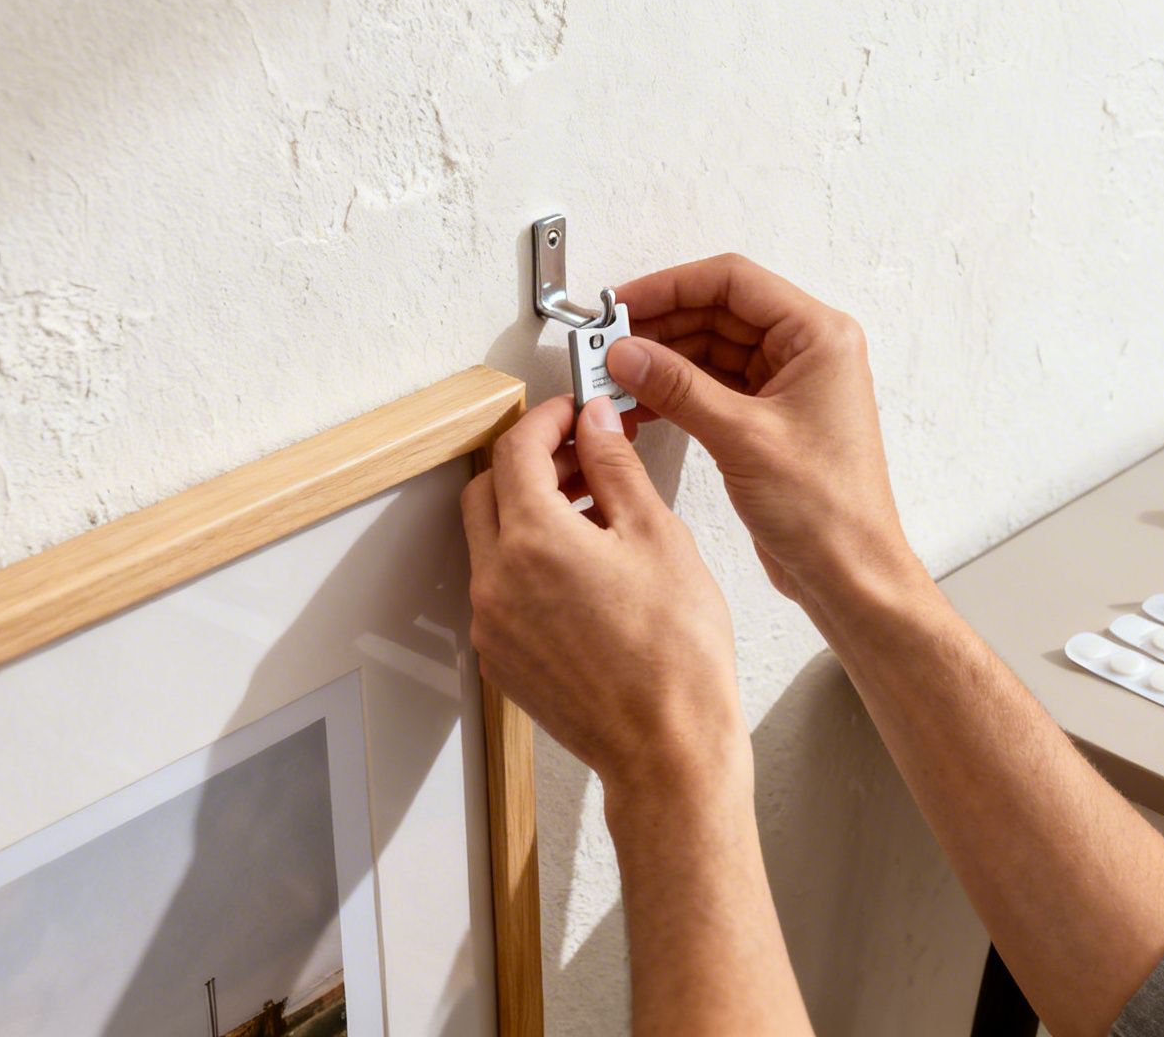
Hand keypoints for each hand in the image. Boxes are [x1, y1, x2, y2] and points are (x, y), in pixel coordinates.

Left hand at [463, 394, 744, 796]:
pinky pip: (501, 589)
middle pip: (488, 491)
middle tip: (584, 455)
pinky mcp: (503, 658)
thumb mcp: (657, 537)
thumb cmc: (675, 656)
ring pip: (492, 542)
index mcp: (532, 540)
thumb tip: (596, 425)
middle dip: (530, 463)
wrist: (668, 750)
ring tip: (595, 510)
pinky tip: (585, 565)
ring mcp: (492, 625)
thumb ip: (616, 469)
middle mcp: (496, 581)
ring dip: (529, 512)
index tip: (575, 412)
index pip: (516, 450)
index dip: (548, 420)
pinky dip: (530, 561)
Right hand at [609, 255, 923, 618]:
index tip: (624, 303)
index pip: (734, 282)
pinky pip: (714, 387)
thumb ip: (678, 388)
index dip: (672, 286)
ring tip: (614, 375)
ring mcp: (787, 386)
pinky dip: (676, 391)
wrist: (848, 572)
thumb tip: (628, 352)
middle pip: (719, 312)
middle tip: (608, 343)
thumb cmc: (827, 509)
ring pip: (712, 350)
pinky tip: (639, 403)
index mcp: (818, 337)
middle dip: (661, 326)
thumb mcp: (742, 437)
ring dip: (663, 361)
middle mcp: (807, 353)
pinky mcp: (769, 419)